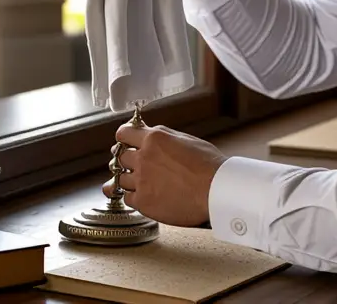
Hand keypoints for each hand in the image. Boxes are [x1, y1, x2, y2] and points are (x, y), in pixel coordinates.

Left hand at [103, 123, 226, 227]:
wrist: (216, 191)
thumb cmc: (209, 165)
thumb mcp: (186, 140)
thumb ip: (164, 137)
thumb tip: (151, 134)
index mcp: (154, 139)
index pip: (123, 133)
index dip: (124, 138)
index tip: (126, 142)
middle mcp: (143, 158)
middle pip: (119, 157)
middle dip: (125, 159)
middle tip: (135, 164)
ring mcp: (141, 181)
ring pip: (120, 178)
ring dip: (129, 179)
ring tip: (142, 182)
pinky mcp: (143, 202)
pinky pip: (127, 198)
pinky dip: (134, 197)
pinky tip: (144, 195)